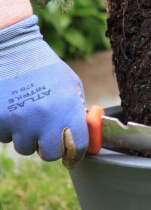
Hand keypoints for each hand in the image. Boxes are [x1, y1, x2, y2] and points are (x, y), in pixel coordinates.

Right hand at [0, 16, 87, 164]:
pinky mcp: (0, 122)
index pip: (78, 146)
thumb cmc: (45, 67)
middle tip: (46, 134)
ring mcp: (21, 122)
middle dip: (49, 147)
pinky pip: (6, 137)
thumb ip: (76, 110)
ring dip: (27, 137)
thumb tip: (83, 134)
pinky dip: (10, 129)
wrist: (13, 51)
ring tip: (28, 115)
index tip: (72, 158)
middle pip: (50, 154)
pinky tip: (13, 110)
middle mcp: (46, 119)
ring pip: (25, 147)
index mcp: (68, 109)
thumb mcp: (70, 84)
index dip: (75, 155)